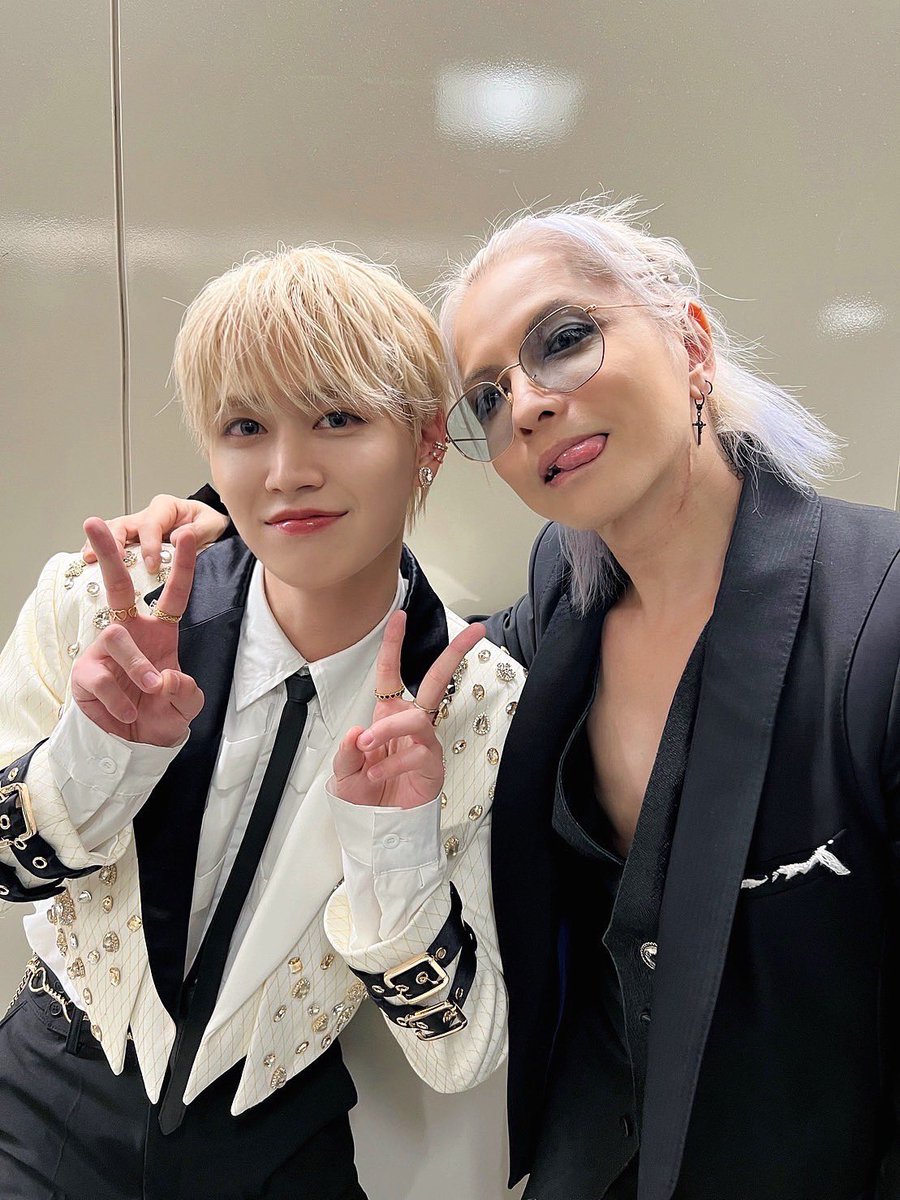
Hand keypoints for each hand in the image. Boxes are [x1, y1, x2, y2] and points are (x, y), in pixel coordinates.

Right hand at [70, 518, 203, 746]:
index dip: (182, 564)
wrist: (134, 745)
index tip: (187, 532)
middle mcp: (130, 632)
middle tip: (93, 522)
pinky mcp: (85, 672)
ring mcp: (105, 650)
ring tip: (151, 690)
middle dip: (107, 552)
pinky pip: (103, 677)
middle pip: (117, 585)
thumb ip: (186, 692)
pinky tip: (128, 714)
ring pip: (118, 638)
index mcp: (160, 631)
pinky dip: (121, 700)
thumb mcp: (185, 704)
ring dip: (138, 667)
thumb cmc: (160, 712)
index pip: (174, 593)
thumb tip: (165, 677)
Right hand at [80, 494, 228, 573]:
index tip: (151, 565)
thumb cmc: (208, 524)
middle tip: (114, 561)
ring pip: (112, 533)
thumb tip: (180, 537)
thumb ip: (200, 530)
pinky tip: (90, 564)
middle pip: (123, 525)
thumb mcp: (213, 525)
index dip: (149, 545)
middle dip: (114, 542)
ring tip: (90, 559)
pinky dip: (99, 553)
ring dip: (100, 546)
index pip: (151, 525)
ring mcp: (135, 529)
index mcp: (166, 507)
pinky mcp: (130, 542)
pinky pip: (111, 545)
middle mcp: (147, 516)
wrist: (206, 528)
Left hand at [331, 611, 485, 809]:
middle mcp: (411, 722)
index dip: (394, 644)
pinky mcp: (433, 765)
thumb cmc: (364, 794)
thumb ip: (345, 754)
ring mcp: (425, 742)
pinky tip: (377, 775)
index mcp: (388, 712)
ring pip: (416, 719)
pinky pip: (417, 753)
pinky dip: (392, 763)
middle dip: (456, 654)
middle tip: (476, 632)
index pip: (391, 672)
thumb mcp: (343, 773)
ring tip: (367, 747)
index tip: (399, 616)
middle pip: (438, 681)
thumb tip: (356, 733)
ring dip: (388, 730)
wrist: (377, 827)